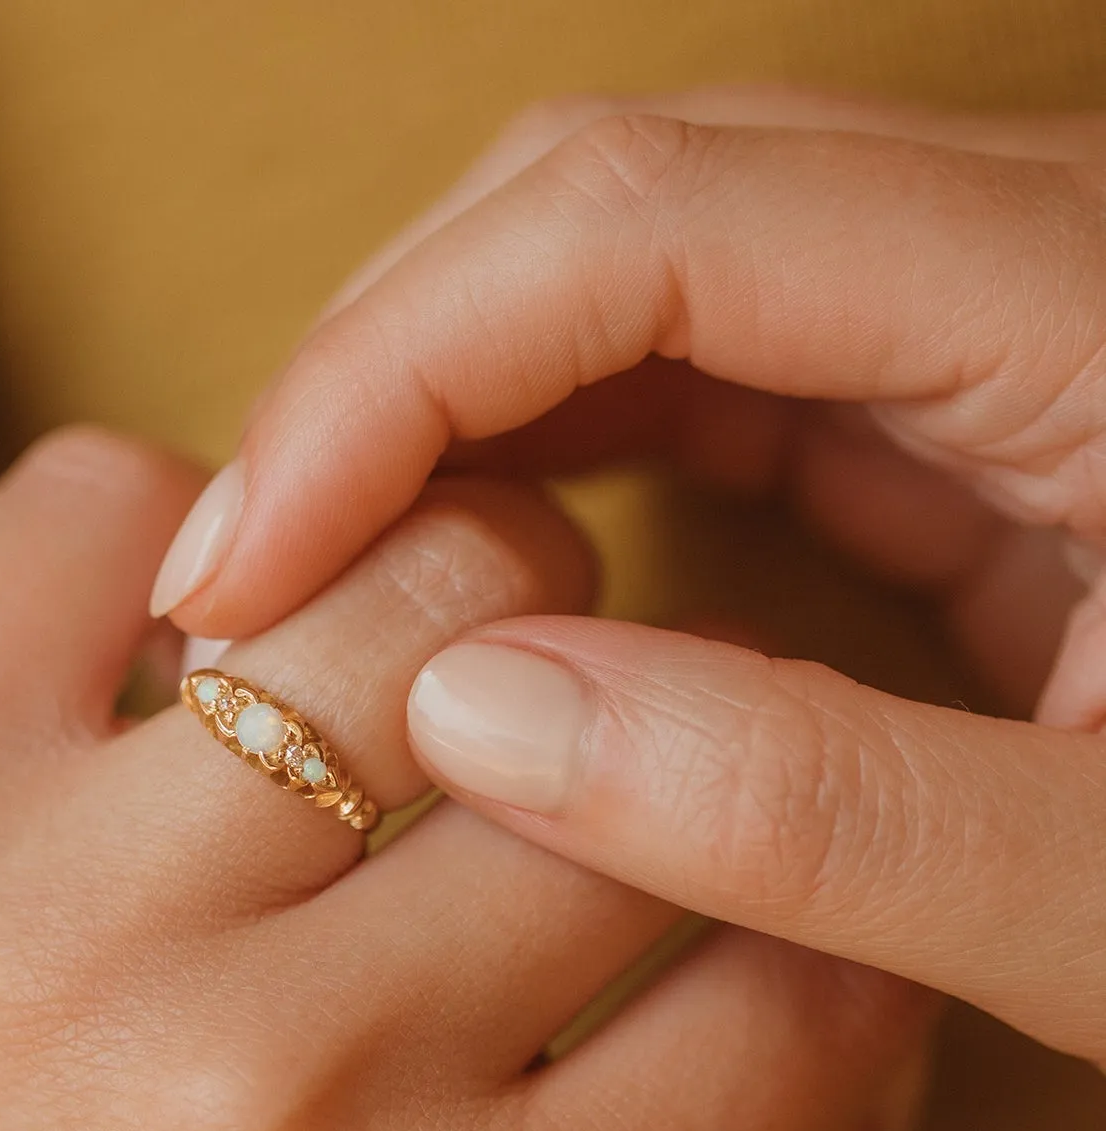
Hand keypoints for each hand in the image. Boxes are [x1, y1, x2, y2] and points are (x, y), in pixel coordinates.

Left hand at [0, 431, 921, 1130]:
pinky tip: (181, 689)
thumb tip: (861, 1082)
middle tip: (564, 841)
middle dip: (650, 790)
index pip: (811, 987)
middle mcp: (276, 1083)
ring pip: (431, 574)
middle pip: (633, 769)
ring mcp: (54, 909)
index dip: (817, 939)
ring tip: (401, 735)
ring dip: (467, 626)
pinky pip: (103, 498)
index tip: (735, 944)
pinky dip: (190, 541)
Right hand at [151, 90, 1105, 1067]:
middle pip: (614, 191)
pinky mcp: (964, 411)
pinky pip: (704, 368)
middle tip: (240, 582)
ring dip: (447, 404)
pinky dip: (551, 457)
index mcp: (1099, 306)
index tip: (247, 559)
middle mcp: (1033, 254)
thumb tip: (473, 723)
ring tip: (316, 585)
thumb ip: (816, 811)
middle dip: (386, 368)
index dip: (397, 366)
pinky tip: (475, 580)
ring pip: (638, 266)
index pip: (653, 215)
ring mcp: (991, 318)